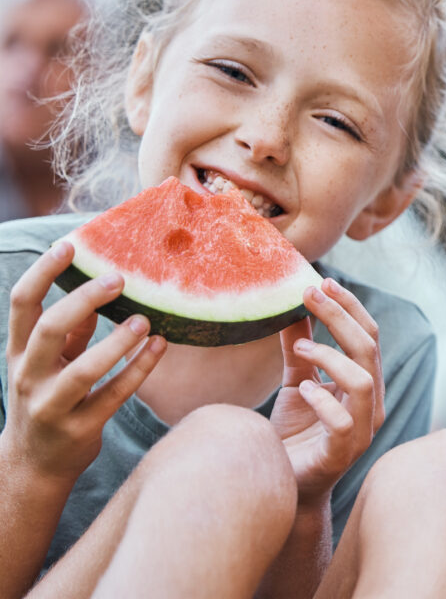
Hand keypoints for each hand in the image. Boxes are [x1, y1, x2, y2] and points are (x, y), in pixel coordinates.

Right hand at [1, 242, 165, 481]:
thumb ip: (69, 331)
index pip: (22, 304)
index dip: (43, 272)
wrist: (33, 466)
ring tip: (145, 320)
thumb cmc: (48, 399)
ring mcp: (52, 406)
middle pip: (49, 330)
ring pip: (83, 370)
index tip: (70, 245)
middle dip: (83, 300)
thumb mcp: (48, 364)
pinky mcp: (80, 429)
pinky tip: (160, 347)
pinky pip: (113, 396)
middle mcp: (29, 377)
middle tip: (119, 279)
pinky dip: (139, 369)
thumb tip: (93, 294)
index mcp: (18, 354)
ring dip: (117, 342)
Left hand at [270, 278, 384, 504]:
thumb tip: (291, 308)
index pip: (368, 335)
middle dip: (340, 316)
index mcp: (364, 382)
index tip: (322, 281)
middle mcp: (370, 403)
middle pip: (368, 348)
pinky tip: (302, 390)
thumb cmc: (295, 435)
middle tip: (310, 293)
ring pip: (362, 380)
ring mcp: (361, 430)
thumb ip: (298, 349)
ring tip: (300, 348)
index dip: (349, 306)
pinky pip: (342, 421)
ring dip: (330, 356)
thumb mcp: (295, 382)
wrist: (285, 487)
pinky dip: (323, 400)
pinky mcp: (343, 453)